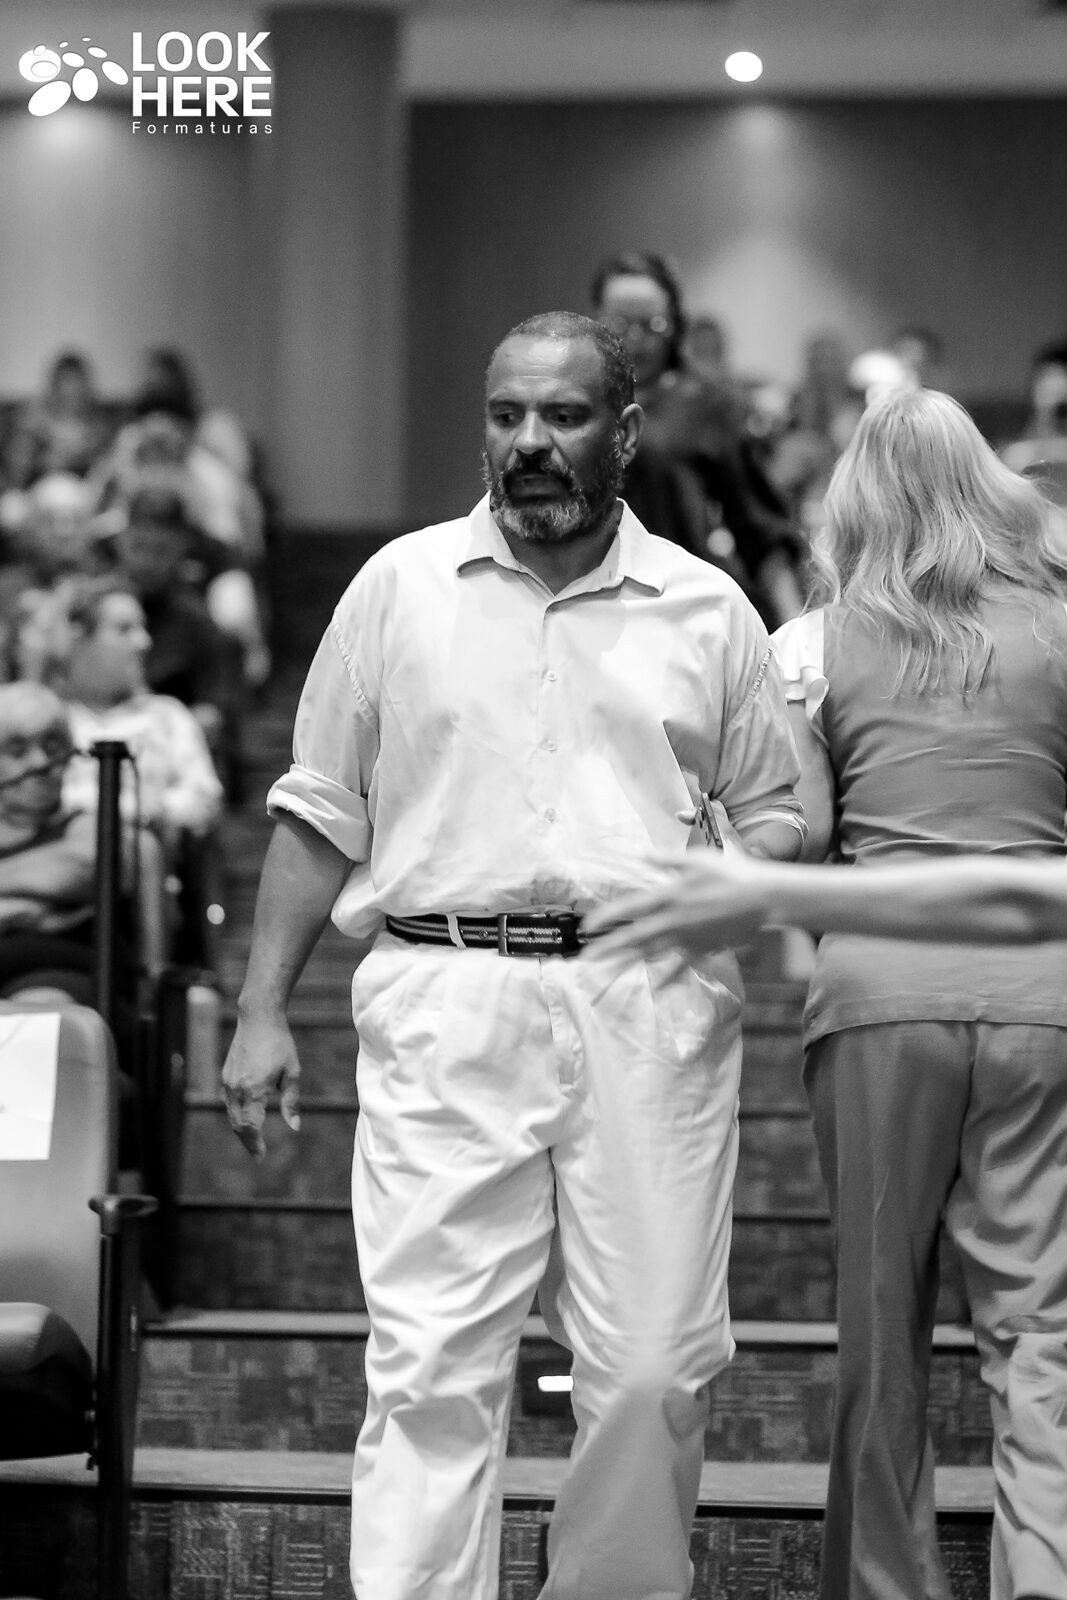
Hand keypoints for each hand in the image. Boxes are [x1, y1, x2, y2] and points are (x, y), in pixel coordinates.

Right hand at [221, 1012, 300, 1160]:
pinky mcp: (226, 1075)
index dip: (255, 1145)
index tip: (261, 1157)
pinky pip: (229, 1103)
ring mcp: (228, 1081)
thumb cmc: (280, 1044)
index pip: (250, 1127)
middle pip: (238, 1125)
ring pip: (231, 1115)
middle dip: (248, 1142)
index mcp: (254, 1089)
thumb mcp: (292, 1072)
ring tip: (254, 1140)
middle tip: (258, 1154)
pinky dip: (237, 1115)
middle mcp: (237, 1088)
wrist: (258, 1018)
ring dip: (241, 1130)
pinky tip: (247, 1119)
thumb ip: (291, 1102)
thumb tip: (294, 1127)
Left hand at [583, 852, 773, 968]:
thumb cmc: (732, 873)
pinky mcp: (702, 948)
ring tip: (607, 972)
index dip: (605, 918)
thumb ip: (666, 859)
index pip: (629, 908)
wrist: (763, 898)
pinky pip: (680, 966)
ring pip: (651, 954)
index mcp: (669, 895)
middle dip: (607, 949)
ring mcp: (687, 938)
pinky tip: (655, 988)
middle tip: (585, 959)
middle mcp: (673, 920)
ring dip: (628, 963)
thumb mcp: (697, 859)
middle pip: (633, 938)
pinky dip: (667, 978)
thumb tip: (641, 854)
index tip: (587, 927)